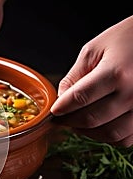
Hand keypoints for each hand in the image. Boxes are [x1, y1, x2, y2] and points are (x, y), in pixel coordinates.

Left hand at [51, 15, 132, 146]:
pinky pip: (126, 139)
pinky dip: (108, 135)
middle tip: (61, 117)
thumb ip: (74, 76)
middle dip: (70, 121)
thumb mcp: (95, 49)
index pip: (79, 99)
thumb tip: (60, 99)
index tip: (53, 111)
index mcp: (117, 73)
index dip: (61, 108)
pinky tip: (100, 123)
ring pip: (109, 134)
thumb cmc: (128, 39)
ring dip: (88, 131)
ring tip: (79, 120)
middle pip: (91, 120)